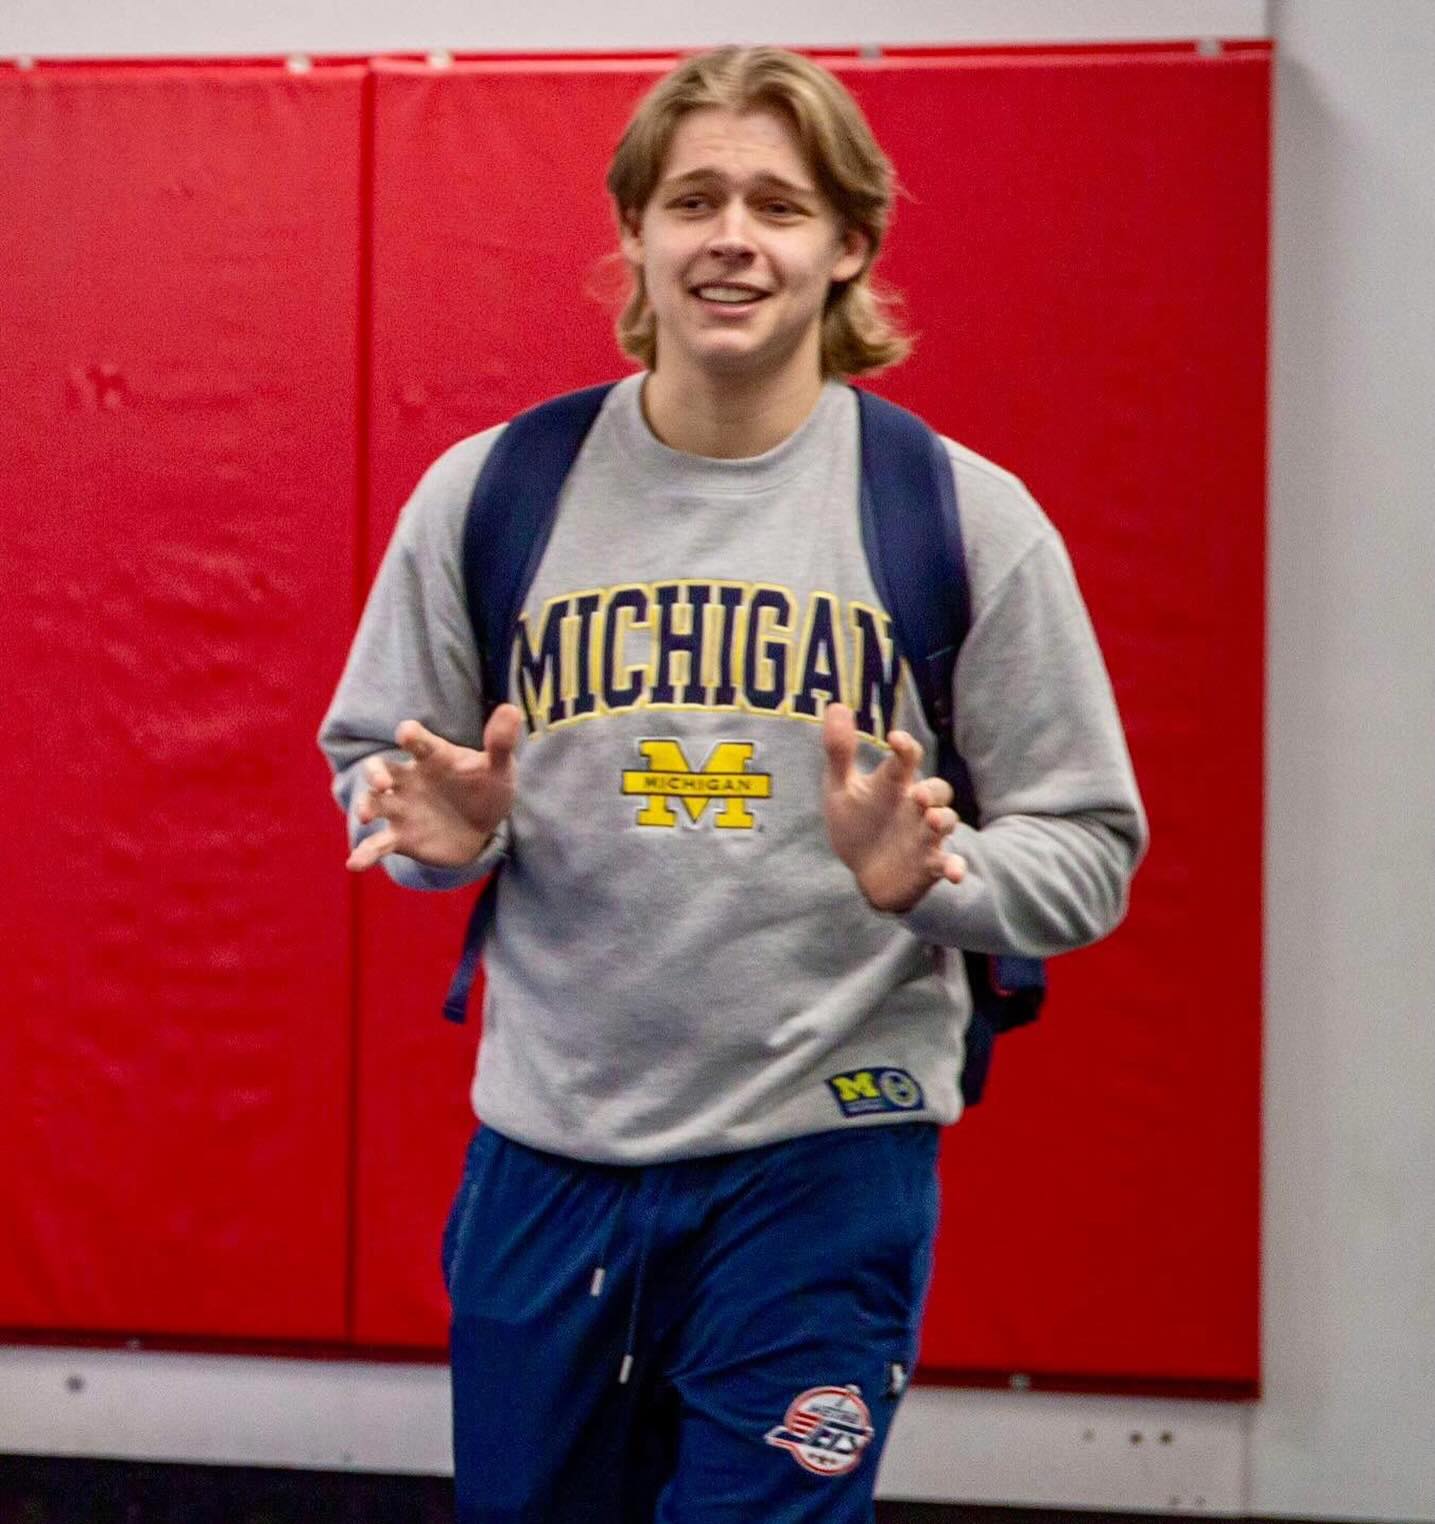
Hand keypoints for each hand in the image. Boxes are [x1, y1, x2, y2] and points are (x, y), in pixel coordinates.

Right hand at [345, 704, 522, 871]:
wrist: (482, 829)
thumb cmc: (486, 789)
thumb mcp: (498, 768)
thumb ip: (500, 743)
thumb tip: (511, 709)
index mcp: (432, 757)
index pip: (416, 741)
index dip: (410, 736)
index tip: (407, 735)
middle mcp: (409, 779)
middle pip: (380, 769)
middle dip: (375, 773)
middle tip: (382, 783)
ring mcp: (401, 808)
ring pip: (373, 803)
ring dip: (365, 806)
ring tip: (366, 817)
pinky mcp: (400, 837)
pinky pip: (378, 844)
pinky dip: (365, 853)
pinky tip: (355, 863)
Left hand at [821, 703, 966, 913]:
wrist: (863, 871)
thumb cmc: (855, 822)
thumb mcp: (840, 787)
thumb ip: (839, 751)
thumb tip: (836, 705)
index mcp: (894, 783)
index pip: (906, 759)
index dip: (905, 747)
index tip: (894, 740)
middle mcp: (915, 806)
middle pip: (937, 789)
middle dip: (931, 790)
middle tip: (916, 794)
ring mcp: (925, 835)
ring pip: (946, 821)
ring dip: (943, 820)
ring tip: (930, 820)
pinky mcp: (929, 864)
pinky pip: (948, 863)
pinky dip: (955, 866)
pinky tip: (954, 874)